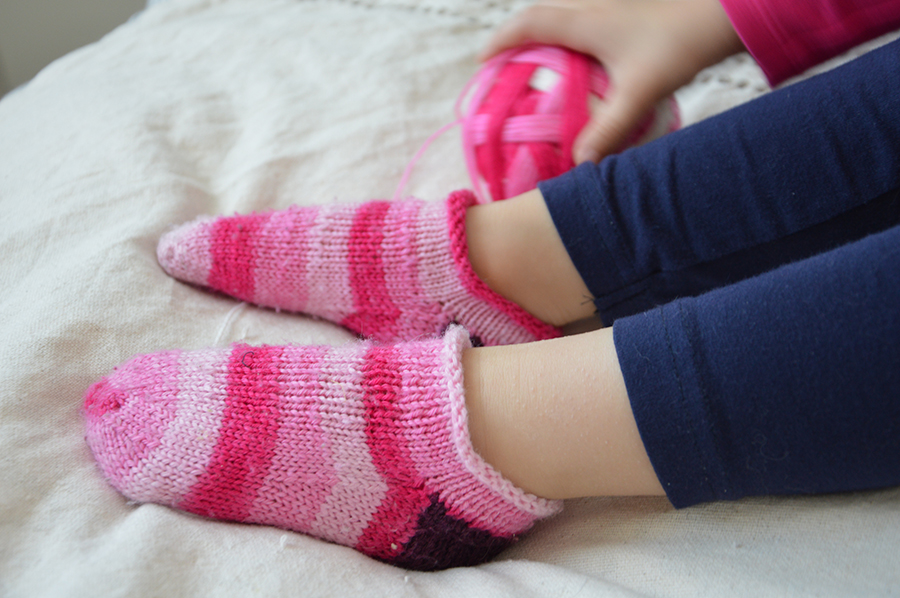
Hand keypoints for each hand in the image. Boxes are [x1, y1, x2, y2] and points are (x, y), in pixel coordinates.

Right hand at [481, 0, 743, 162]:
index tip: (483, 62)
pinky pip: (585, 14)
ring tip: (537, 58)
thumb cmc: (678, 44)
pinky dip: (571, 31)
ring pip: (563, 10)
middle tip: (504, 60)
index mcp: (583, 21)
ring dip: (544, 29)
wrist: (723, 10)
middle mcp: (591, 4)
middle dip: (516, 34)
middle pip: (540, 12)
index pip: (528, 25)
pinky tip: (584, 55)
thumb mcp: (639, 93)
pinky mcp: (628, 7)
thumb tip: (580, 164)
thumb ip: (608, 130)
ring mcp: (610, 3)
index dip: (501, 42)